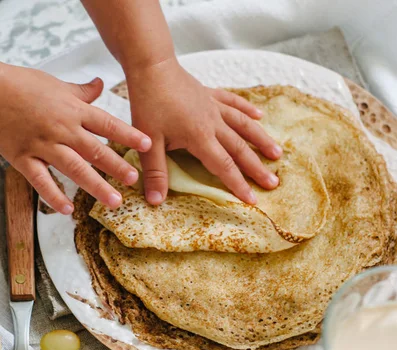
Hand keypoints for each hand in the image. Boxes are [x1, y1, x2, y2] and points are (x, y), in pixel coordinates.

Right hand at [0, 65, 151, 213]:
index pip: (107, 124)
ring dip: (96, 186)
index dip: (129, 135)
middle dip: (117, 166)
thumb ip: (81, 92)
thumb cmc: (23, 85)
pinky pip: (40, 181)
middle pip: (95, 150)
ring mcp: (43, 145)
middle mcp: (62, 129)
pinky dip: (53, 195)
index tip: (148, 145)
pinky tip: (67, 209)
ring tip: (115, 201)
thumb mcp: (56, 84)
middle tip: (135, 180)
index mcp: (73, 111)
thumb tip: (101, 84)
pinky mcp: (24, 158)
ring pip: (74, 168)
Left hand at [127, 57, 281, 205]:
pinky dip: (247, 110)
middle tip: (274, 183)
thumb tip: (156, 201)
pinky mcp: (210, 95)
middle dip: (257, 168)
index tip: (252, 200)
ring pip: (243, 125)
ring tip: (277, 153)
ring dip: (261, 140)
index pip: (224, 166)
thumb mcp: (148, 142)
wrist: (151, 65)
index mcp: (200, 137)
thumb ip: (155, 172)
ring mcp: (214, 107)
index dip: (238, 185)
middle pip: (240, 149)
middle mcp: (213, 123)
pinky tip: (260, 115)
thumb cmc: (148, 103)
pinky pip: (234, 102)